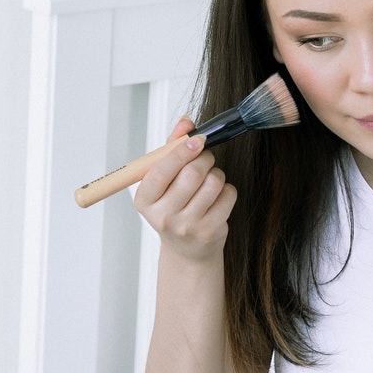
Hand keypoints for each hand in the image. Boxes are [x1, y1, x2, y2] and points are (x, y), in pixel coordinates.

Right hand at [133, 119, 236, 260]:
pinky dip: (227, 189)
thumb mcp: (164, 180)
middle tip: (205, 156)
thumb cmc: (173, 206)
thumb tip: (185, 122)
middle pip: (192, 174)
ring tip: (210, 179)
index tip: (196, 139)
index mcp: (144, 201)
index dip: (181, 151)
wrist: (187, 250)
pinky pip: (228, 195)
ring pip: (213, 182)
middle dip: (204, 157)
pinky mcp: (210, 231)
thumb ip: (172, 148)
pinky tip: (217, 197)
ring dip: (216, 173)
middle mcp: (163, 217)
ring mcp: (187, 227)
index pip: (161, 170)